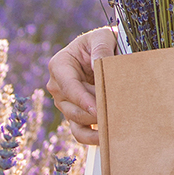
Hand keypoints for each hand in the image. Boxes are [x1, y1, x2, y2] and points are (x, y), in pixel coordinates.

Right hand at [46, 27, 116, 144]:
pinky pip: (79, 132)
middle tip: (116, 116)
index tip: (97, 109)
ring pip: (77, 121)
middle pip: (73, 107)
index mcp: (59, 65)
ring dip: (95, 125)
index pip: (69, 87)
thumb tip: (98, 65)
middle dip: (94, 112)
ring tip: (115, 128)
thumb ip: (101, 48)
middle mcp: (57, 86)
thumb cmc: (102, 40)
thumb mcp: (103, 36)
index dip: (83, 99)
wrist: (106, 49)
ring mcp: (65, 103)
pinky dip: (91, 137)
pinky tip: (106, 138)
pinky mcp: (75, 114)